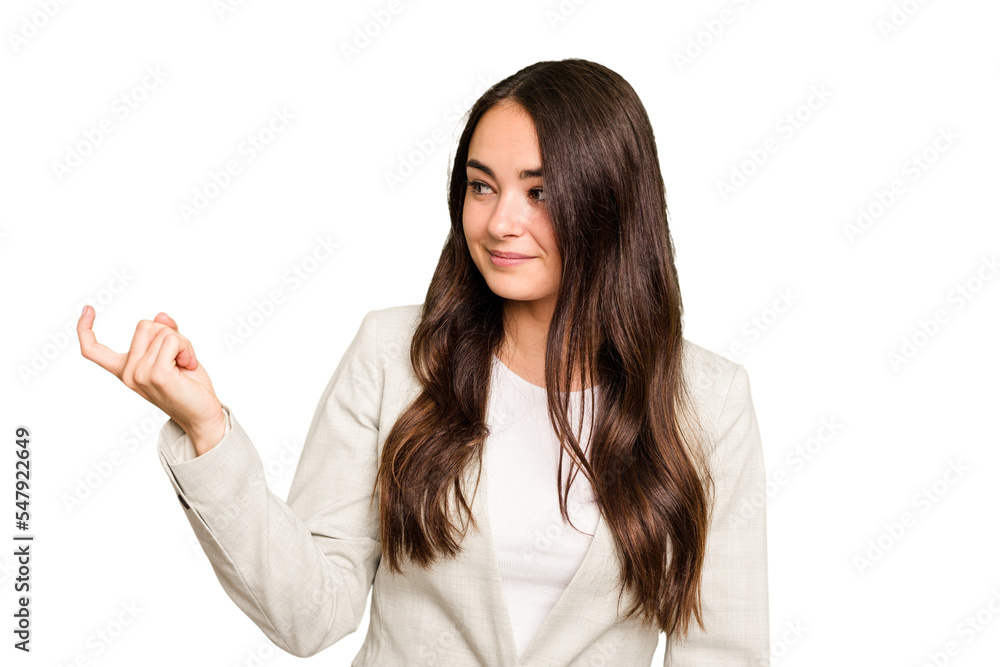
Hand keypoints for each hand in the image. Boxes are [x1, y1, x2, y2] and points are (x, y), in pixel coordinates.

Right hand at [77, 305, 226, 454]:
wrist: (203, 415)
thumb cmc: (190, 387)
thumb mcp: (176, 356)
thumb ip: (166, 336)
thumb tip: (161, 316)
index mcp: (125, 369)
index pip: (93, 350)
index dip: (85, 328)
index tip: (88, 309)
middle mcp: (127, 373)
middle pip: (144, 325)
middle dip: (170, 333)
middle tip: (182, 356)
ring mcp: (139, 374)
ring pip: (162, 332)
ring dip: (183, 343)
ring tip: (186, 364)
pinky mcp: (156, 375)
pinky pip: (172, 341)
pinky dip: (186, 348)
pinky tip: (189, 365)